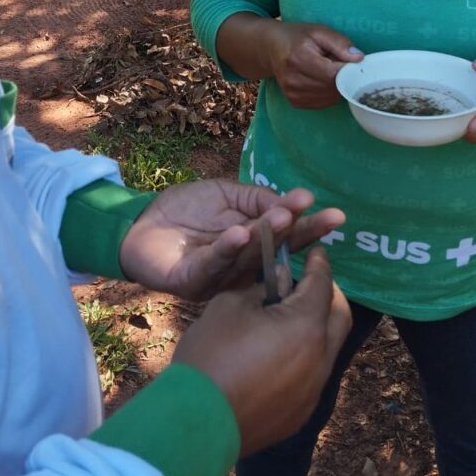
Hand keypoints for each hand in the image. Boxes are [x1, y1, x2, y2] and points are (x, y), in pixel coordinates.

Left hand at [119, 180, 345, 300]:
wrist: (139, 221)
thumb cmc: (186, 209)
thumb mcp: (228, 194)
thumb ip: (259, 200)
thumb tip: (295, 202)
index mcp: (254, 244)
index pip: (287, 235)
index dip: (310, 226)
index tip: (336, 215)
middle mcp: (242, 266)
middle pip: (275, 249)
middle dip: (300, 232)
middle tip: (327, 219)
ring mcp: (218, 277)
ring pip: (248, 257)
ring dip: (267, 236)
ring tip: (284, 215)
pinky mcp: (192, 281)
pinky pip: (212, 264)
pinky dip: (226, 248)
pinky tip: (240, 232)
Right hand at [173, 246, 350, 456]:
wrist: (195, 423)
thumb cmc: (210, 354)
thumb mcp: (229, 304)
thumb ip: (261, 287)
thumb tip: (281, 281)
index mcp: (305, 325)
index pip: (322, 284)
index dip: (320, 263)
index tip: (317, 251)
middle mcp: (321, 358)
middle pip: (339, 316)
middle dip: (329, 293)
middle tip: (309, 281)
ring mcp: (314, 390)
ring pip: (329, 348)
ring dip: (316, 326)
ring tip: (290, 316)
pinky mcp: (302, 413)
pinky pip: (313, 375)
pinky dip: (304, 355)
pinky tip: (278, 353)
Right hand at [266, 22, 363, 108]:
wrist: (271, 47)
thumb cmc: (298, 37)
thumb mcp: (319, 32)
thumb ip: (340, 43)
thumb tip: (359, 59)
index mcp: (298, 58)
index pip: (334, 73)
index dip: (348, 69)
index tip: (351, 61)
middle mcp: (293, 79)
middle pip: (333, 87)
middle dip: (342, 76)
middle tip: (336, 62)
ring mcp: (293, 93)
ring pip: (331, 97)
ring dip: (336, 85)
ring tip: (326, 69)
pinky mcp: (295, 102)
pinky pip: (324, 102)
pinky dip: (328, 92)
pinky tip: (321, 79)